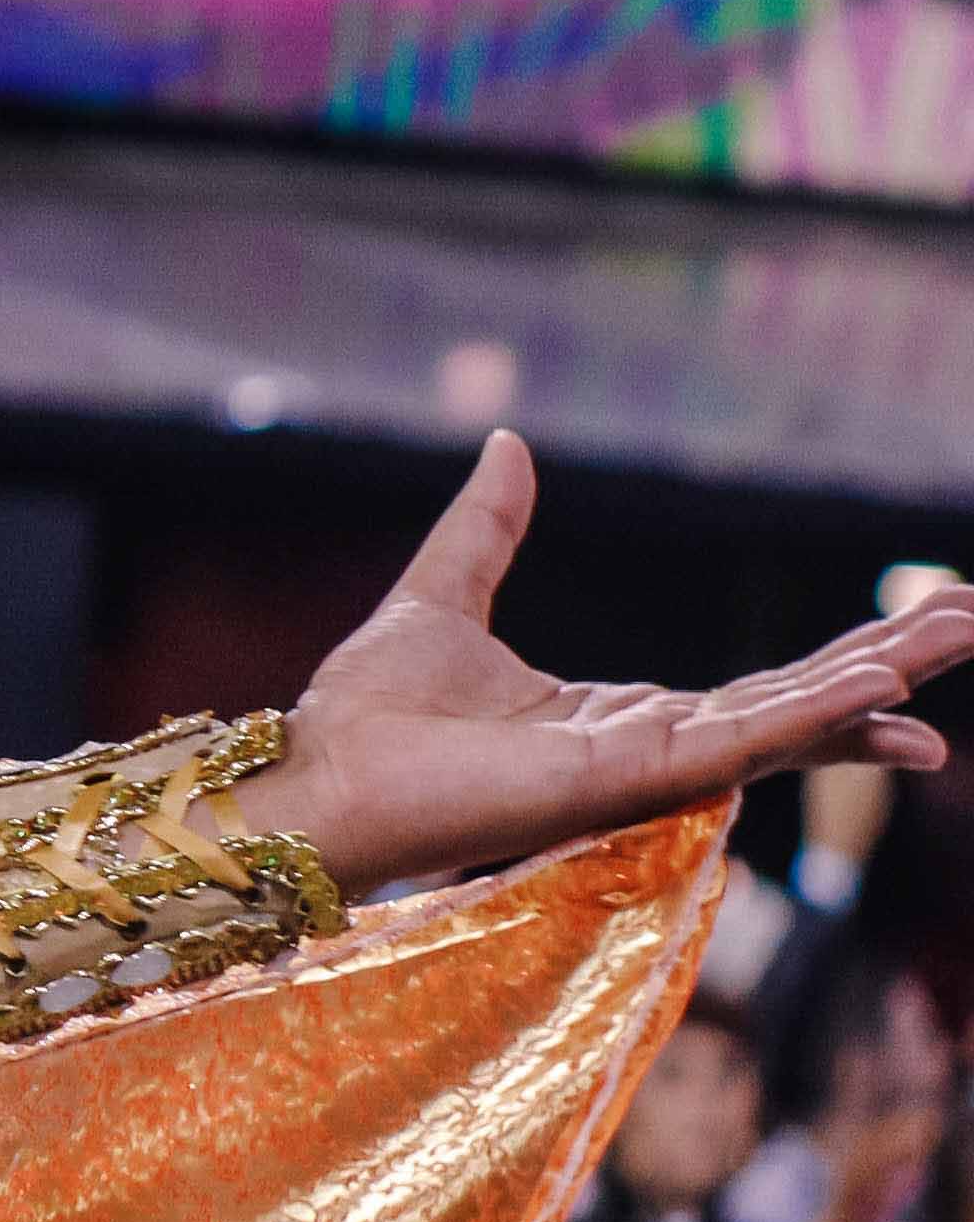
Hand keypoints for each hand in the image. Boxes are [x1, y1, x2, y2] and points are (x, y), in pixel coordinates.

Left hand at [256, 436, 964, 889]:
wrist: (314, 777)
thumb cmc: (364, 716)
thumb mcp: (440, 596)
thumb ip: (486, 528)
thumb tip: (508, 444)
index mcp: (621, 716)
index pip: (760, 689)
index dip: (842, 659)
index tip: (919, 625)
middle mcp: (650, 748)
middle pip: (799, 702)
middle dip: (889, 661)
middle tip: (971, 615)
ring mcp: (646, 769)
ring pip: (789, 720)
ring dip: (876, 680)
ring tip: (957, 632)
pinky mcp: (624, 778)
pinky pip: (739, 742)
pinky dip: (811, 715)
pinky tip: (878, 684)